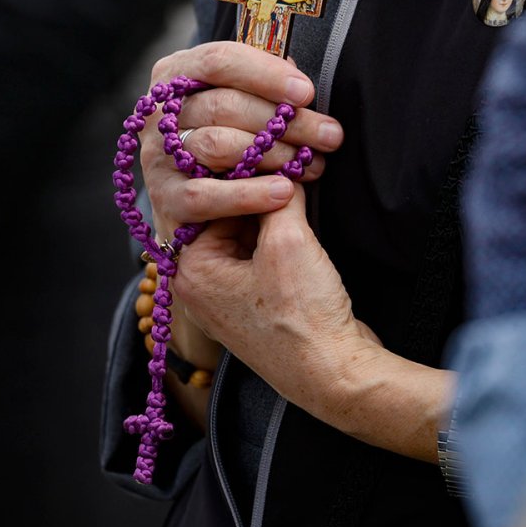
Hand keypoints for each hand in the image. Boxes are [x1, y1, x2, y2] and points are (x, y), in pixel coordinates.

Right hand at [141, 41, 343, 242]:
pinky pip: (205, 194)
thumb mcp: (245, 109)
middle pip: (223, 105)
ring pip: (217, 145)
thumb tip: (297, 74)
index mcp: (177, 76)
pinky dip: (247, 194)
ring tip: (313, 164)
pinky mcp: (165, 199)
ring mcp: (157, 157)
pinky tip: (283, 192)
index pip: (218, 62)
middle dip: (285, 120)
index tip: (306, 93)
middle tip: (329, 135)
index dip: (265, 74)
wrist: (207, 219)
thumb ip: (263, 88)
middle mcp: (160, 113)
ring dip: (273, 154)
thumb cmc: (233, 149)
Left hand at [173, 186, 450, 462]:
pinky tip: (305, 223)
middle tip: (291, 167)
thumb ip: (280, 196)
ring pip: (246, 235)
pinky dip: (280, 240)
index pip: (212, 200)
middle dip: (261, 195)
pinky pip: (259, 258)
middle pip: (227, 217)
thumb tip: (284, 167)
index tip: (273, 151)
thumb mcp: (289, 241)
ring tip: (303, 191)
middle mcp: (199, 285)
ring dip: (274, 216)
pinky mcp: (253, 306)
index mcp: (191, 269)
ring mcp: (226, 298)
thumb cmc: (303, 318)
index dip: (247, 173)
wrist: (334, 375)